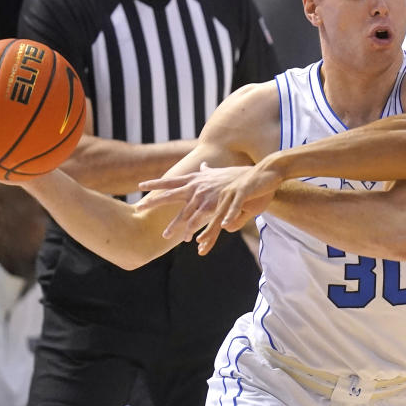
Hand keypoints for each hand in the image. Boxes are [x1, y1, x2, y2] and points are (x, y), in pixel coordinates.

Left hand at [137, 162, 278, 253]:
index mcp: (202, 181)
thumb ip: (210, 172)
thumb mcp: (223, 174)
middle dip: (158, 202)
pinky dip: (221, 224)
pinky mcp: (235, 197)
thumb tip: (202, 166)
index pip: (175, 182)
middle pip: (178, 196)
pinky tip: (217, 232)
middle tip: (140, 207)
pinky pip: (226, 214)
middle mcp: (206, 186)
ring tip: (185, 240)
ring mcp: (220, 193)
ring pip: (201, 212)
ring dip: (191, 227)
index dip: (157, 184)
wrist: (264, 172)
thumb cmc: (243, 175)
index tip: (140, 185)